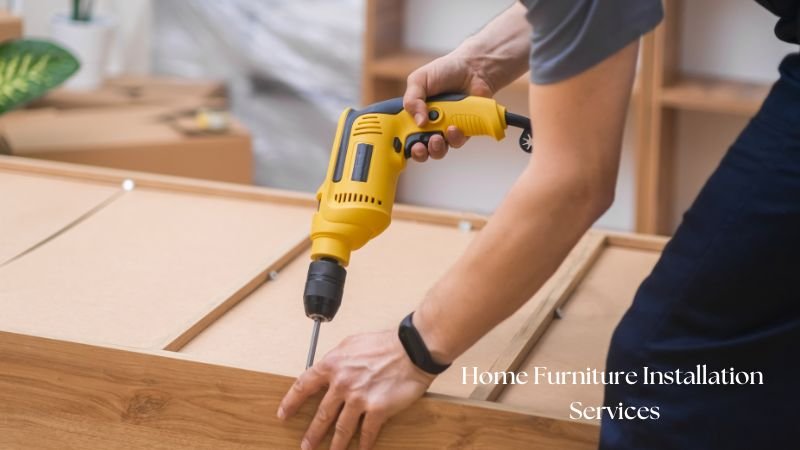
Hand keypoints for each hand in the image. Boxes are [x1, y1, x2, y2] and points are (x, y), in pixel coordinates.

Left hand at [278, 330, 435, 449]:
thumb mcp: (352, 343)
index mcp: (332, 365)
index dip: (291, 402)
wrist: (411, 349)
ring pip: (341, 428)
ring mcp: (358, 398)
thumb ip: (337, 359)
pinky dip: (364, 444)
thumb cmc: (385, 343)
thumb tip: (329, 369)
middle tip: (305, 445)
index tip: (284, 413)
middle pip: (321, 414)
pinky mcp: (377, 409)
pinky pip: (367, 432)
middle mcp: (342, 383)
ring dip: (335, 445)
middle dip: (312, 434)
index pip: (303, 386)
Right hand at [402, 49, 498, 161]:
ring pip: (438, 150)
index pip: (402, 136)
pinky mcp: (462, 131)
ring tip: (437, 138)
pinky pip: (456, 142)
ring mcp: (445, 129)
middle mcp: (428, 125)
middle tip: (419, 146)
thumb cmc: (444, 71)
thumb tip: (418, 121)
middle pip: (419, 149)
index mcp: (413, 114)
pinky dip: (454, 138)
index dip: (400, 144)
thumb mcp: (419, 79)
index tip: (400, 145)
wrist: (473, 68)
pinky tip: (454, 127)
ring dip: (436, 148)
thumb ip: (412, 99)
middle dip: (418, 152)